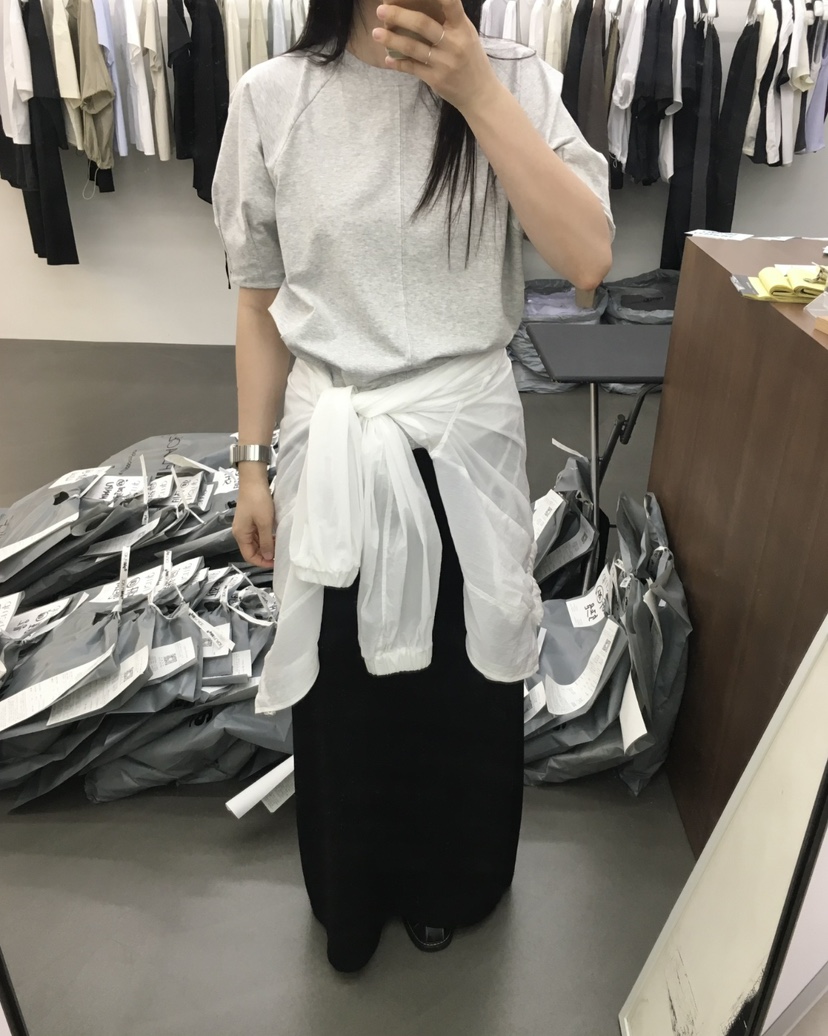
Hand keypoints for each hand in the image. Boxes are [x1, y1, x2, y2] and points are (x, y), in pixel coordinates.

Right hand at [233, 479, 275, 568]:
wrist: (253, 481)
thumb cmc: (258, 501)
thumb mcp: (264, 523)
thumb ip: (266, 541)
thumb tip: (267, 557)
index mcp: (241, 535)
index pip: (248, 556)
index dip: (261, 562)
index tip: (275, 563)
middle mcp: (241, 532)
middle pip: (251, 550)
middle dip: (264, 555)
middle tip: (279, 556)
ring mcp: (245, 526)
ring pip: (255, 543)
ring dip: (266, 546)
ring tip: (279, 547)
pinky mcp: (250, 520)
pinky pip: (257, 534)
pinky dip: (265, 538)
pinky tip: (275, 537)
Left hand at [373, 0, 501, 114]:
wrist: (480, 94)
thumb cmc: (471, 60)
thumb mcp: (467, 35)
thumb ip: (450, 21)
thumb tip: (421, 6)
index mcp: (462, 28)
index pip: (450, 3)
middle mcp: (454, 44)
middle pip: (422, 25)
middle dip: (399, 16)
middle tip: (380, 10)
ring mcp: (444, 63)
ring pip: (413, 48)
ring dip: (391, 39)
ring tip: (375, 33)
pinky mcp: (436, 80)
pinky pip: (412, 69)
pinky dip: (398, 63)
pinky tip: (388, 58)